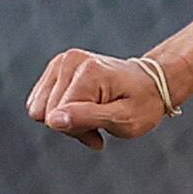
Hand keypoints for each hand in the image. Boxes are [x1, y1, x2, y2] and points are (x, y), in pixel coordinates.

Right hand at [26, 49, 180, 150]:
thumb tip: (52, 120)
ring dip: (67, 120)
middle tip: (100, 124)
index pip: (58, 116)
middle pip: (47, 112)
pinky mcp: (57, 66)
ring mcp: (62, 61)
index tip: (101, 133)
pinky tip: (83, 109)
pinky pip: (42, 101)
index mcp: (88, 72)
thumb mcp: (123, 119)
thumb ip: (86, 119)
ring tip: (93, 117)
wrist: (151, 83)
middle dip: (72, 126)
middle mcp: (70, 61)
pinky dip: (63, 111)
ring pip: (41, 108)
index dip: (78, 131)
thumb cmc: (142, 104)